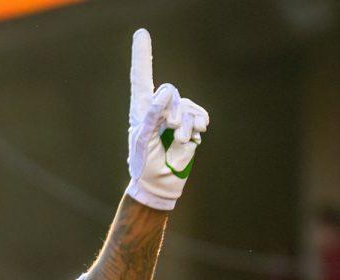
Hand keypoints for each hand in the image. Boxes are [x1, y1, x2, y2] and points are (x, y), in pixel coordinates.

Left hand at [126, 28, 208, 210]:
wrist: (162, 185)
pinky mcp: (189, 124)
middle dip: (173, 111)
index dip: (142, 56)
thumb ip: (152, 116)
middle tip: (170, 130)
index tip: (141, 33)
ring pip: (186, 105)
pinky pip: (199, 114)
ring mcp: (175, 116)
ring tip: (180, 140)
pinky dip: (198, 123)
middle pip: (170, 92)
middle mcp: (158, 109)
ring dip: (186, 124)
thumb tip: (165, 91)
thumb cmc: (146, 166)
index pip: (141, 78)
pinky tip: (195, 135)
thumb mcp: (143, 142)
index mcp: (140, 111)